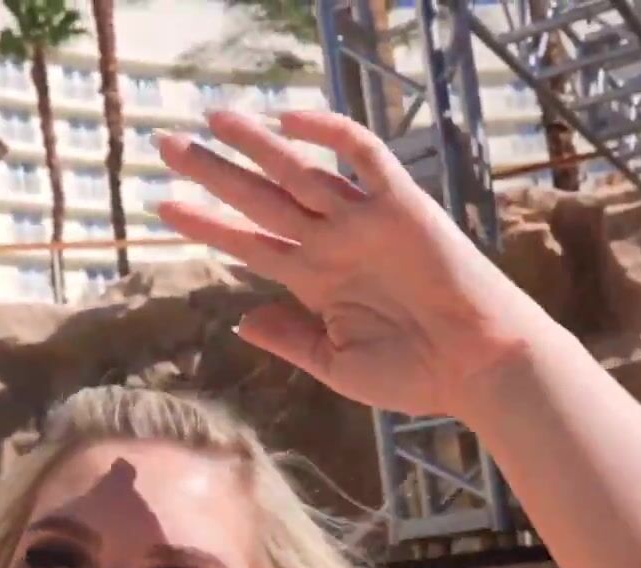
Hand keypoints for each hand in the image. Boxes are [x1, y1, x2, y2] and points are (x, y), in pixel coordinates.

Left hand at [155, 109, 569, 416]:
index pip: (247, 241)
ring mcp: (364, 222)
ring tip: (212, 118)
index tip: (161, 206)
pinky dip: (331, 135)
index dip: (205, 223)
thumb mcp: (337, 366)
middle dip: (212, 170)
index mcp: (314, 281)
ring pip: (299, 171)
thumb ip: (291, 341)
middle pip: (259, 197)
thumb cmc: (416, 375)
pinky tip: (290, 122)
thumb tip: (240, 322)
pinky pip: (364, 157)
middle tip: (164, 144)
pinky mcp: (402, 206)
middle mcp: (332, 243)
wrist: (479, 365)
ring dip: (256, 145)